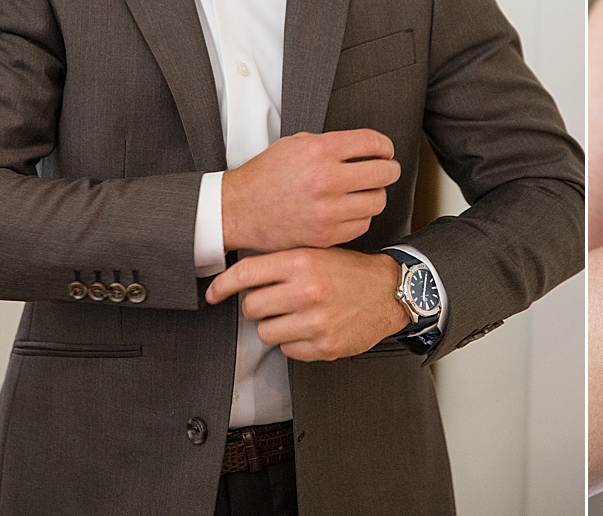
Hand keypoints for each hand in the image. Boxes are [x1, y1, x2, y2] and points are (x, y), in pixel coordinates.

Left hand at [205, 247, 411, 361]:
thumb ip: (280, 262)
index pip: (247, 274)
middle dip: (259, 306)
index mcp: (303, 262)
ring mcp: (316, 321)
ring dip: (275, 326)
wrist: (389, 292)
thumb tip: (237, 278)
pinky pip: (287, 350)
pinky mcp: (324, 346)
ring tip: (296, 315)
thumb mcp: (316, 253)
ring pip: (265, 332)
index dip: (223, 285)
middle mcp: (308, 291)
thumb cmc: (350, 271)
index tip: (213, 293)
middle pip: (252, 307)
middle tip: (276, 301)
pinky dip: (294, 342)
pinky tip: (310, 328)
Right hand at [220, 129, 401, 251]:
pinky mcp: (325, 235)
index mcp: (319, 151)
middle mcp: (325, 180)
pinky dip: (361, 216)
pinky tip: (350, 210)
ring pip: (377, 201)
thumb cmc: (265, 176)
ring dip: (375, 194)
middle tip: (385, 169)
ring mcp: (327, 211)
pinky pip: (362, 224)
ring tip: (364, 191)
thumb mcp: (294, 144)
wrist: (238, 211)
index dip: (384, 145)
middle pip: (383, 173)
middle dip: (389, 169)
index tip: (385, 150)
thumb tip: (367, 147)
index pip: (372, 142)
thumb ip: (331, 143)